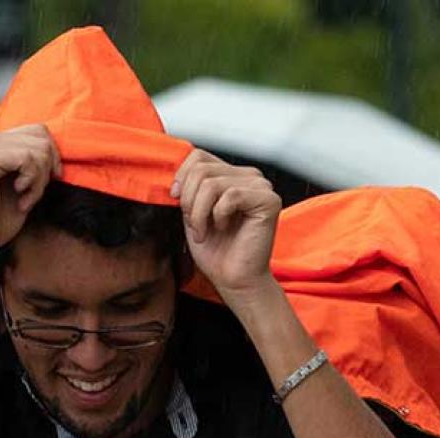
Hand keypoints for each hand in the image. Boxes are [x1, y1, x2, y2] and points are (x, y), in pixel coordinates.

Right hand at [0, 125, 61, 262]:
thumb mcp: (24, 181)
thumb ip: (35, 160)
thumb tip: (59, 148)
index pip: (39, 131)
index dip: (51, 157)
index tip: (45, 183)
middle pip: (42, 137)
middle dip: (46, 170)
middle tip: (31, 194)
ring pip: (38, 149)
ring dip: (39, 180)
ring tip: (24, 199)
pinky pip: (28, 159)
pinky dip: (32, 183)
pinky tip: (19, 198)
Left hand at [171, 150, 282, 293]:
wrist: (233, 279)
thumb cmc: (216, 250)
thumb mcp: (191, 212)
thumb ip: (187, 189)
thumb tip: (171, 173)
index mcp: (231, 175)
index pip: (198, 156)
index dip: (181, 177)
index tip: (176, 200)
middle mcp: (248, 177)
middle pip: (202, 169)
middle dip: (188, 200)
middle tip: (194, 224)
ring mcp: (261, 187)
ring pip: (212, 183)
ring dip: (200, 212)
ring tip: (205, 230)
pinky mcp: (268, 201)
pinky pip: (230, 196)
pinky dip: (218, 216)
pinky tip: (223, 228)